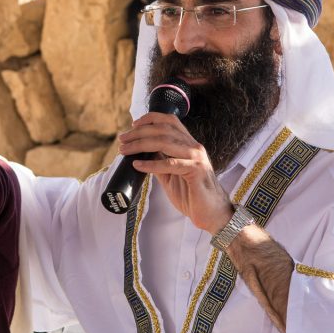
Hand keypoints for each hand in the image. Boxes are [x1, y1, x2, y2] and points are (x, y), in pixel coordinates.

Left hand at [118, 111, 232, 232]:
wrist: (211, 214)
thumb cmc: (192, 195)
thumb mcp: (171, 175)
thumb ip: (159, 162)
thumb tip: (141, 154)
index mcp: (189, 144)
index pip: (170, 120)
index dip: (150, 119)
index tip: (133, 125)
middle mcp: (194, 146)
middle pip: (163, 129)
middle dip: (139, 132)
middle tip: (122, 139)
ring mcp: (196, 157)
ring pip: (165, 142)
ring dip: (141, 144)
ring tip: (125, 150)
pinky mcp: (196, 171)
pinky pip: (170, 164)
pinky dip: (151, 164)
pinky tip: (138, 165)